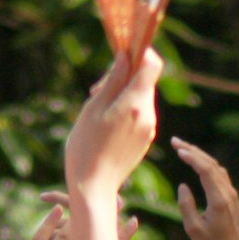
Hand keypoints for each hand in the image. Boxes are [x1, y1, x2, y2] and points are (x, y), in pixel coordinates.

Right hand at [64, 46, 163, 200]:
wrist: (94, 187)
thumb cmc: (86, 147)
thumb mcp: (93, 108)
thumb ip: (112, 80)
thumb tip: (126, 56)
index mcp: (136, 103)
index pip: (152, 64)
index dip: (140, 52)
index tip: (121, 53)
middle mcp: (148, 114)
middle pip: (144, 81)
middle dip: (123, 76)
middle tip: (96, 89)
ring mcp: (149, 128)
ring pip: (140, 97)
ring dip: (122, 94)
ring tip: (97, 110)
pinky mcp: (146, 139)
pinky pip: (139, 114)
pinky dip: (125, 110)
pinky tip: (105, 124)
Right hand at [172, 138, 238, 239]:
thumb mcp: (194, 230)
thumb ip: (186, 206)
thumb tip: (183, 186)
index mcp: (218, 200)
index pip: (205, 170)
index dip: (191, 157)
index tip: (177, 150)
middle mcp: (227, 192)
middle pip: (210, 163)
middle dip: (192, 150)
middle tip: (175, 141)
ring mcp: (230, 193)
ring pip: (215, 167)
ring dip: (200, 155)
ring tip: (183, 148)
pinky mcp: (231, 196)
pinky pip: (218, 173)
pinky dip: (206, 164)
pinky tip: (197, 162)